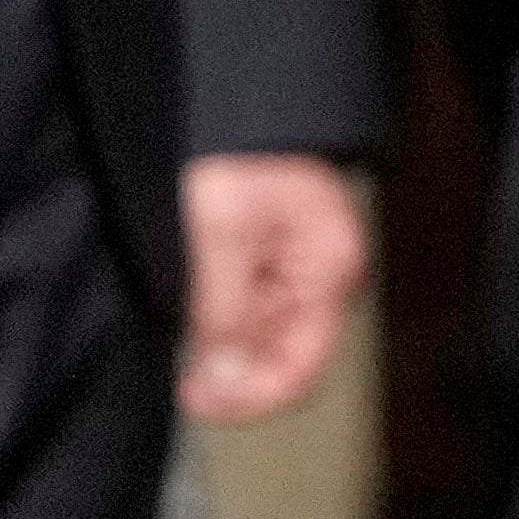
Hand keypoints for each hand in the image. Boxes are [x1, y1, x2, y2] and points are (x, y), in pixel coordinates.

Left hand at [173, 155, 366, 424]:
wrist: (248, 119)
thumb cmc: (245, 160)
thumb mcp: (223, 237)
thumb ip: (224, 309)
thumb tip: (223, 372)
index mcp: (328, 274)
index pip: (303, 364)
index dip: (253, 394)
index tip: (203, 399)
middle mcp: (324, 284)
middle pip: (290, 361)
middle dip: (240, 382)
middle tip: (191, 391)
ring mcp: (304, 279)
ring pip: (271, 346)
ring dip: (231, 362)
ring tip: (189, 365)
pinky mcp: (280, 271)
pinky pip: (258, 322)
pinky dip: (228, 338)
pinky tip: (201, 339)